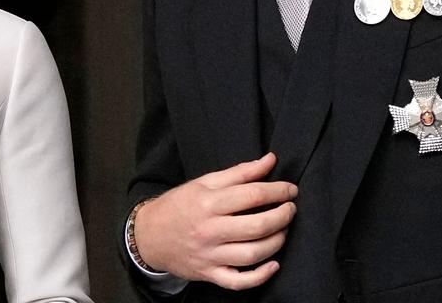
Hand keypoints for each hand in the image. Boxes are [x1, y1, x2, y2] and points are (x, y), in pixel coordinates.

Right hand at [134, 152, 296, 290]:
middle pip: (256, 226)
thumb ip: (240, 172)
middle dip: (282, 216)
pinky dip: (260, 276)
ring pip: (252, 254)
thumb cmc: (180, 205)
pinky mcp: (210, 274)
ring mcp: (210, 255)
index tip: (291, 189)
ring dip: (276, 242)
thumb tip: (270, 160)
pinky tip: (273, 264)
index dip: (277, 191)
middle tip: (291, 209)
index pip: (251, 195)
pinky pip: (239, 281)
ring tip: (282, 230)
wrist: (150, 235)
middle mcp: (209, 230)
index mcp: (208, 202)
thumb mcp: (205, 182)